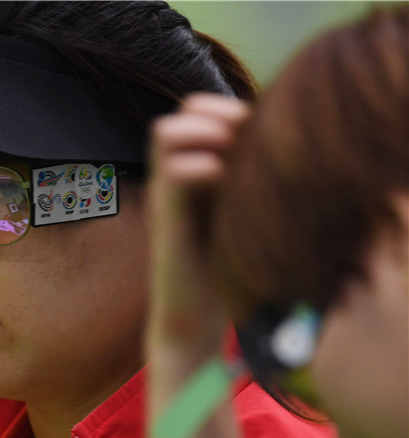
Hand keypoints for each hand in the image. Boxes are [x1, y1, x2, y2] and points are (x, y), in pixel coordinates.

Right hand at [147, 93, 250, 357]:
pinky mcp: (166, 220)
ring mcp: (166, 196)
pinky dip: (203, 167)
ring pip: (166, 131)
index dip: (228, 108)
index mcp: (192, 169)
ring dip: (204, 134)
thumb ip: (248, 179)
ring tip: (228, 160)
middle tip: (243, 144)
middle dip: (218, 115)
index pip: (199, 107)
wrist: (194, 317)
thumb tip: (283, 149)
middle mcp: (173, 176)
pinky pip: (174, 172)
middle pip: (184, 109)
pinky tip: (225, 182)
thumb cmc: (223, 268)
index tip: (255, 134)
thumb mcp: (239, 213)